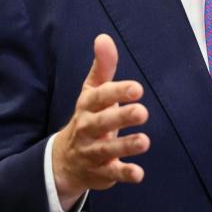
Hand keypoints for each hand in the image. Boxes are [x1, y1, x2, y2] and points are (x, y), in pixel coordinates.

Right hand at [52, 34, 149, 208]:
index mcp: (87, 106)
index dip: (117, 92)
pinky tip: (139, 174)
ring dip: (125, 146)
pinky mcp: (100, 172)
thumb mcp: (92, 91)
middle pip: (102, 123)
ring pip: (107, 150)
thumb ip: (103, 67)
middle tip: (143, 112)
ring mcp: (93, 152)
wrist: (66, 159)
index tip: (137, 88)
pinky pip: (111, 174)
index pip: (99, 97)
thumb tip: (103, 37)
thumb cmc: (88, 117)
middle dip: (121, 118)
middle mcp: (88, 129)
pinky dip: (124, 174)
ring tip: (145, 141)